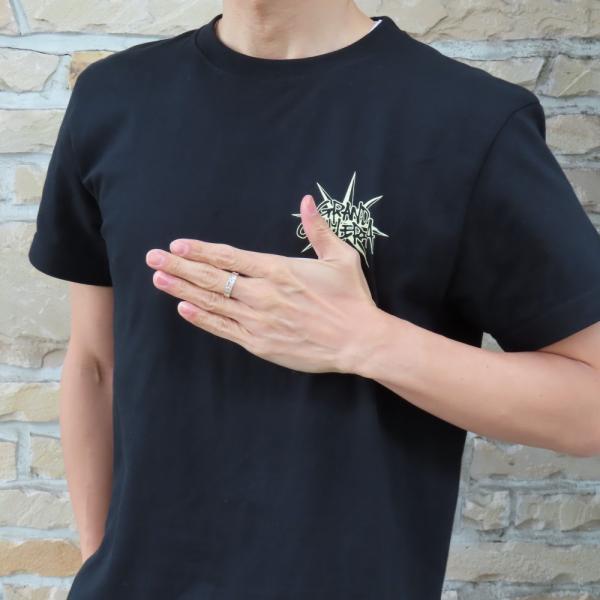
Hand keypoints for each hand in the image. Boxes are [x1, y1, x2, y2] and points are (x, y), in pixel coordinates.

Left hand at [145, 194, 380, 373]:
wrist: (358, 340)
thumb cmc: (351, 298)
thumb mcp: (340, 257)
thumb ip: (319, 229)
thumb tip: (307, 200)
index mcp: (279, 270)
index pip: (230, 257)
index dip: (201, 250)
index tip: (178, 244)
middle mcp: (263, 294)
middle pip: (213, 278)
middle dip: (180, 266)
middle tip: (153, 257)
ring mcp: (258, 320)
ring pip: (212, 302)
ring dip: (183, 289)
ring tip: (158, 278)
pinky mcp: (259, 343)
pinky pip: (224, 328)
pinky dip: (202, 318)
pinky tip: (184, 308)